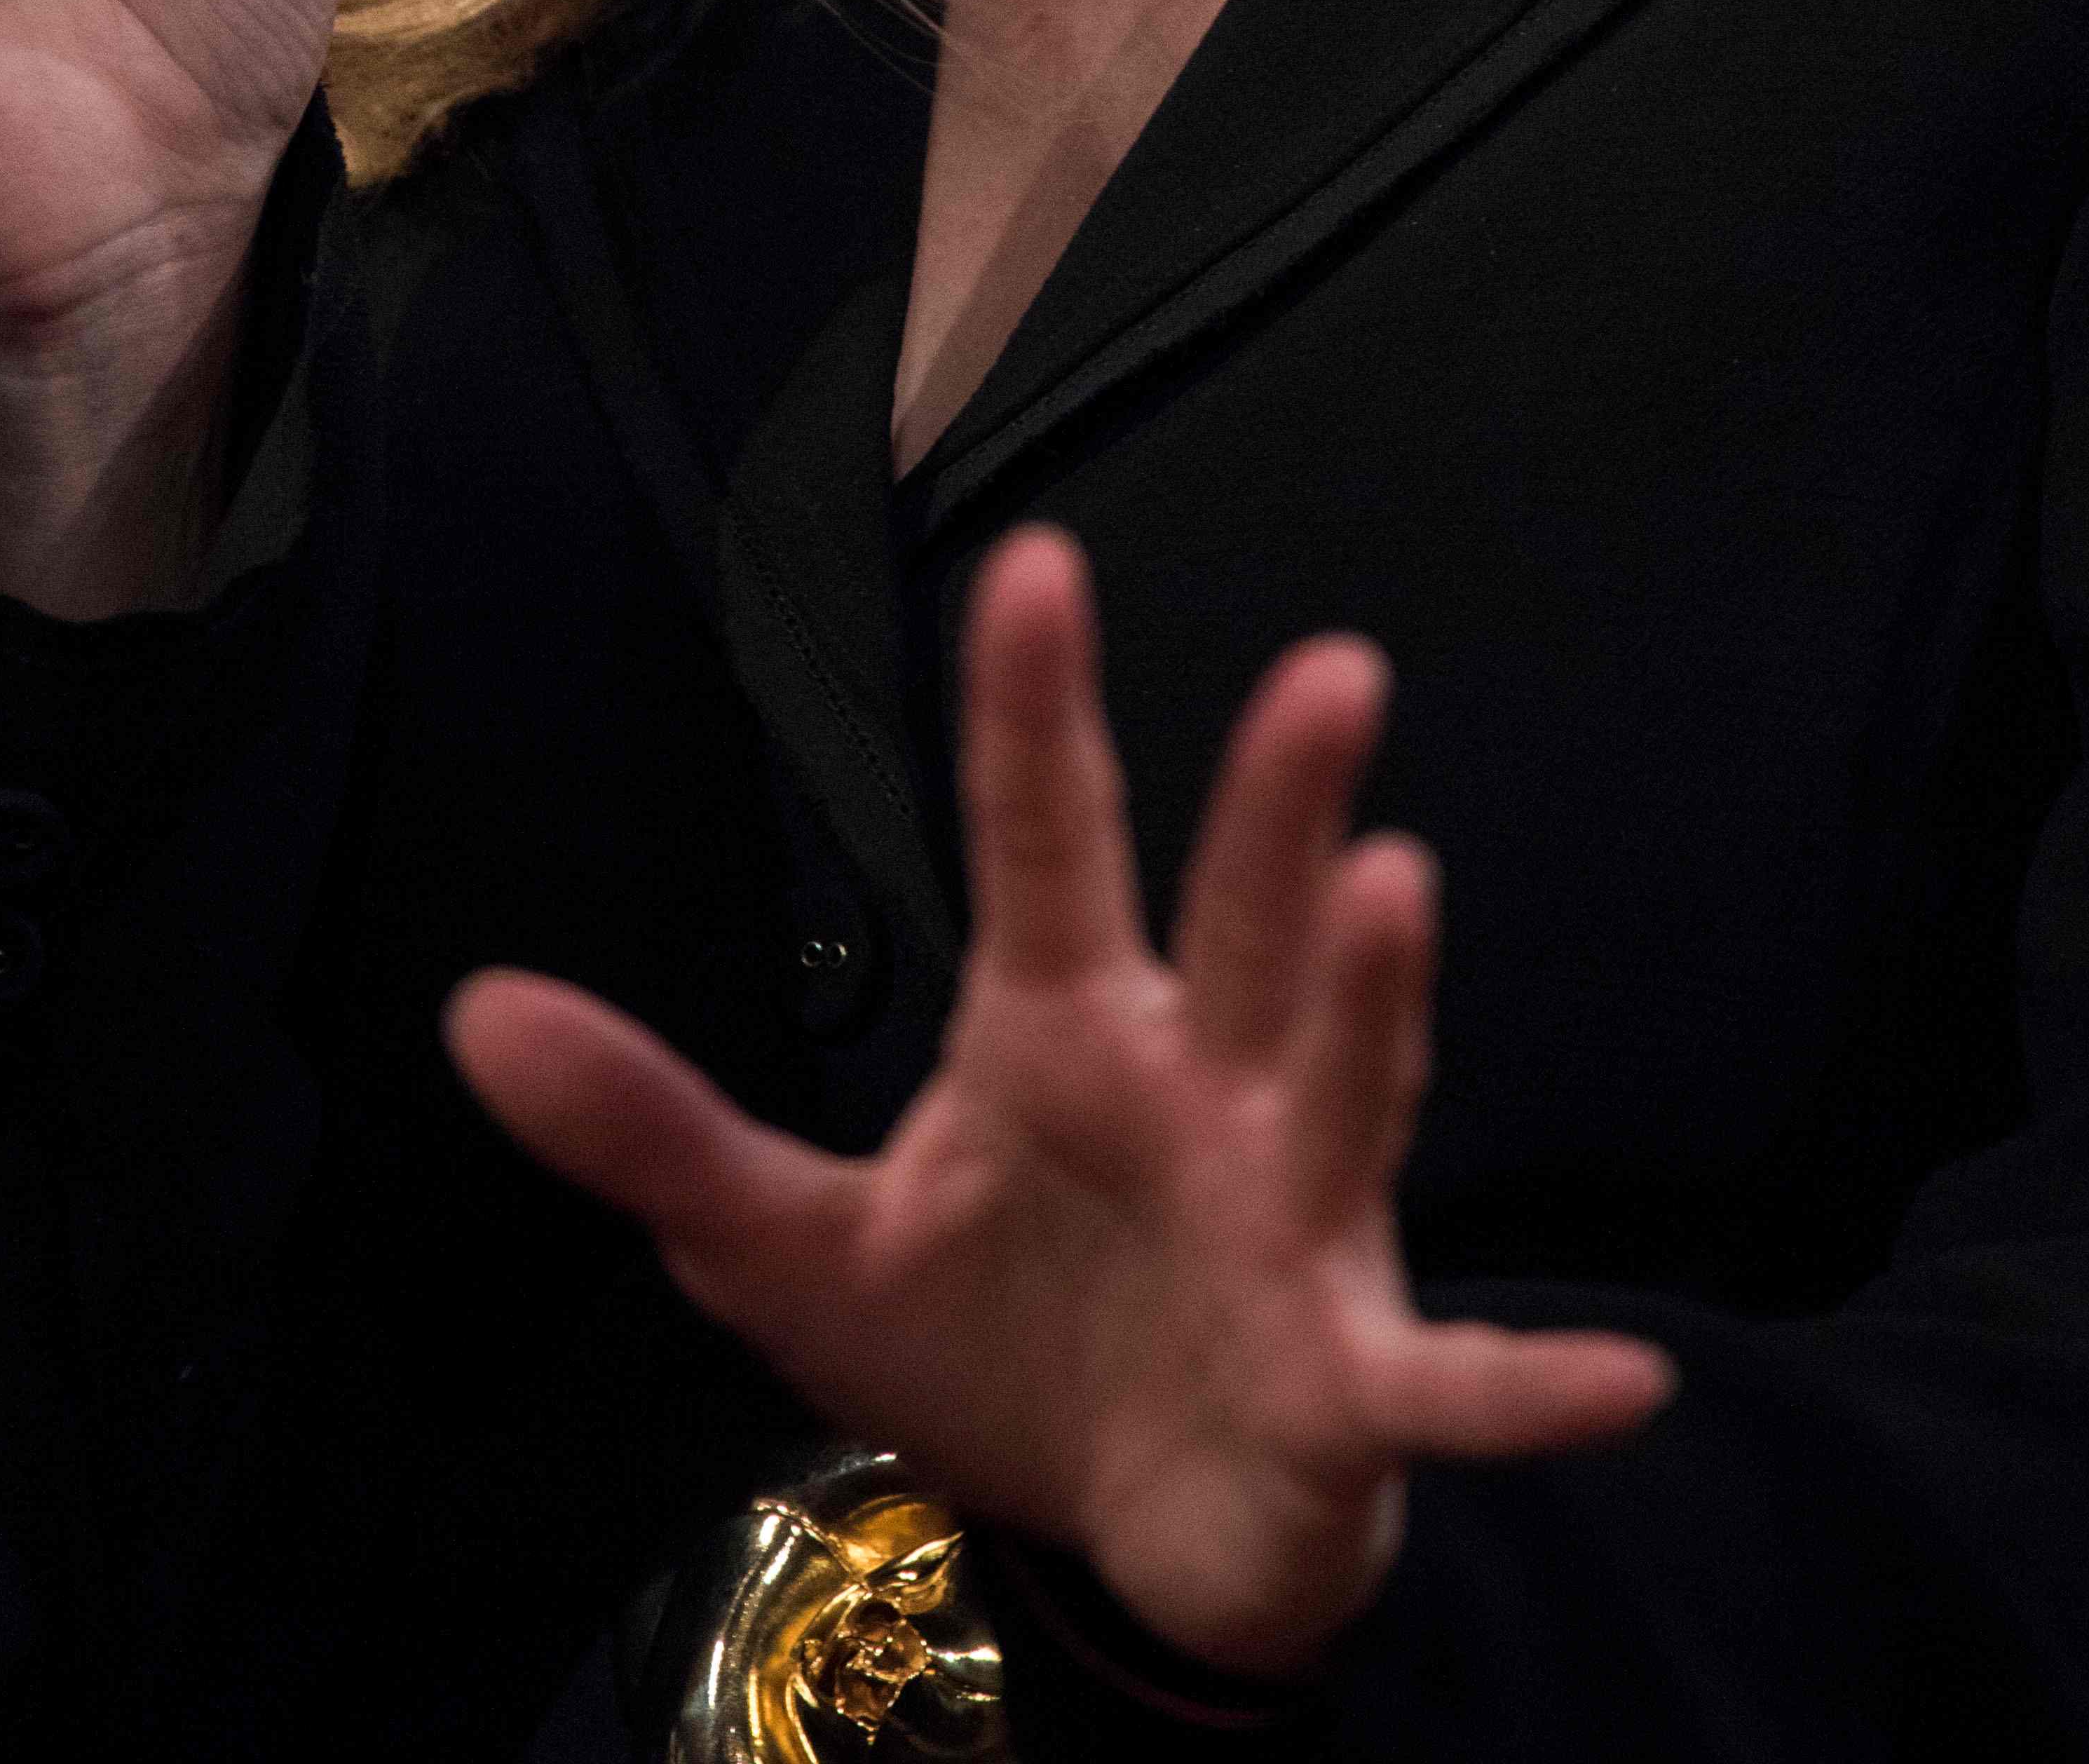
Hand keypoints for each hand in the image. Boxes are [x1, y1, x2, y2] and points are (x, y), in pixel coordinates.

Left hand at [449, 525, 1672, 1680]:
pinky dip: (1527, 1388)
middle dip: (1277, 811)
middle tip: (1327, 668)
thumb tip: (471, 1012)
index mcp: (1067, 1039)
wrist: (1130, 1530)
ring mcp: (1289, 1222)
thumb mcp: (793, 1250)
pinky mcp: (1346, 1376)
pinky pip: (1447, 1377)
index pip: (1044, 846)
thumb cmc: (996, 1344)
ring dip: (1381, 1000)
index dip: (1033, 712)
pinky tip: (1617, 1381)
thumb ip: (650, 1132)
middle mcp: (1201, 1090)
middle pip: (1236, 925)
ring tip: (1403, 888)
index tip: (1033, 559)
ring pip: (1342, 1087)